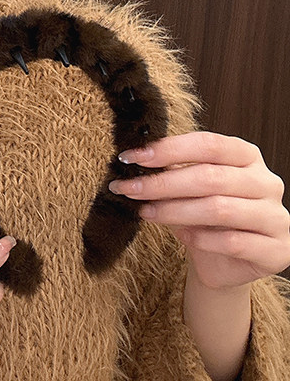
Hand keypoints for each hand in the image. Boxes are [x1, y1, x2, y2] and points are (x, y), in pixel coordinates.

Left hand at [109, 131, 289, 289]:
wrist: (222, 262)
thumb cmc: (203, 216)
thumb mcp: (187, 187)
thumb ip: (171, 170)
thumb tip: (133, 160)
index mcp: (247, 156)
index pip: (208, 144)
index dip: (168, 149)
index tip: (133, 157)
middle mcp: (267, 182)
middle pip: (210, 176)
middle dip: (163, 183)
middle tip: (130, 188)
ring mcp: (277, 216)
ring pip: (219, 209)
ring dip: (174, 211)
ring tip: (146, 212)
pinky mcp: (277, 250)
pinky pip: (233, 242)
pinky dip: (200, 239)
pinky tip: (182, 236)